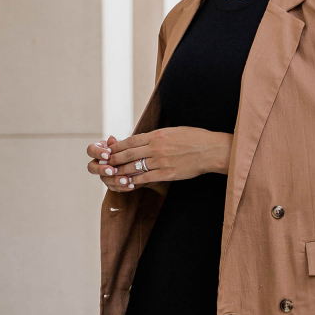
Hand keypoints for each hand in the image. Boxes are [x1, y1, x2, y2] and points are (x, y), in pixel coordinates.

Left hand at [85, 127, 230, 190]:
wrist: (211, 150)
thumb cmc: (194, 139)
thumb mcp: (173, 131)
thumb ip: (156, 136)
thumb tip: (142, 138)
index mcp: (156, 135)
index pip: (130, 141)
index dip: (117, 147)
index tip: (108, 150)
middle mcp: (156, 147)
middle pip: (128, 154)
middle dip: (114, 159)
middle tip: (104, 164)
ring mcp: (161, 161)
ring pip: (134, 167)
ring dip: (121, 171)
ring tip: (112, 175)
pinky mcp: (167, 173)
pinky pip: (146, 178)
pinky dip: (135, 181)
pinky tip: (128, 183)